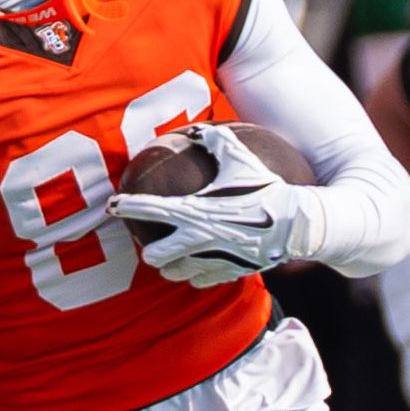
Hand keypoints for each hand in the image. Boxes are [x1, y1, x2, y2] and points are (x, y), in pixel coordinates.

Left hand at [109, 124, 314, 286]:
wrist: (297, 222)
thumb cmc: (266, 187)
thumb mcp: (240, 158)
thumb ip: (214, 141)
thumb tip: (196, 129)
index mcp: (194, 210)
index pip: (150, 209)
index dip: (126, 206)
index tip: (112, 204)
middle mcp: (198, 239)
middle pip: (155, 257)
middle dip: (149, 252)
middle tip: (149, 243)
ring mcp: (213, 259)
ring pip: (175, 274)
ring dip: (171, 268)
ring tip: (171, 258)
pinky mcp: (228, 272)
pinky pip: (201, 282)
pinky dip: (196, 276)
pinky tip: (198, 267)